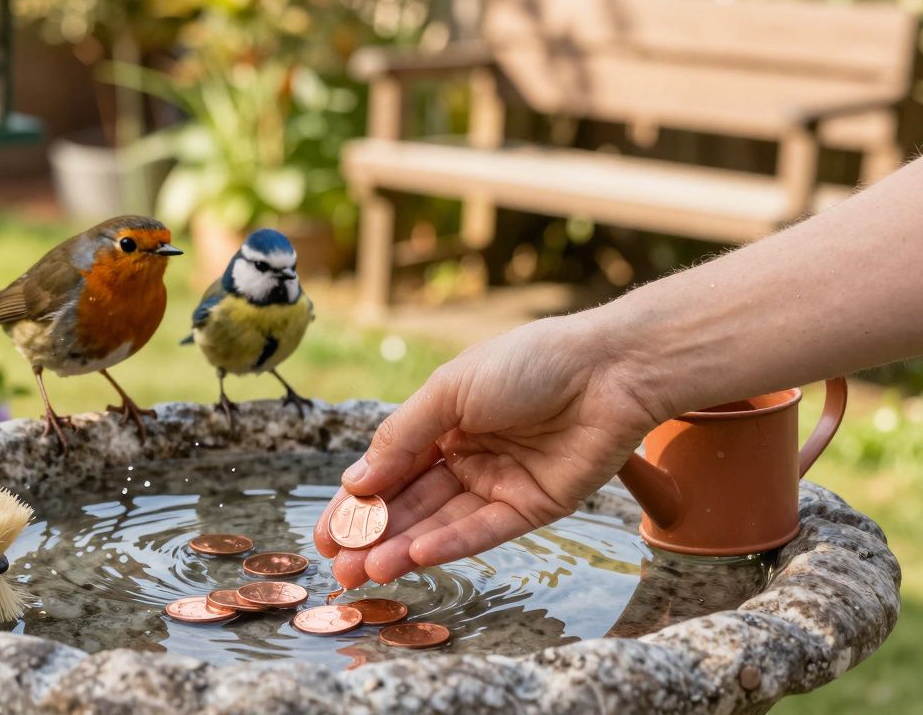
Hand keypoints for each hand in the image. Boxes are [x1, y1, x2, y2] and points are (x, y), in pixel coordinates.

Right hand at [313, 315, 660, 587]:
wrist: (608, 370)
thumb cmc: (528, 363)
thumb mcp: (449, 390)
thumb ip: (402, 438)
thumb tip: (355, 481)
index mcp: (443, 421)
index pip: (389, 468)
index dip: (356, 502)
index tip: (325, 535)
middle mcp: (468, 455)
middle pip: (410, 502)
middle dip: (373, 535)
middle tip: (338, 569)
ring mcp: (499, 482)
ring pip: (441, 522)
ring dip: (402, 547)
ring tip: (366, 572)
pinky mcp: (533, 507)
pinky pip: (483, 530)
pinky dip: (449, 544)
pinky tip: (414, 557)